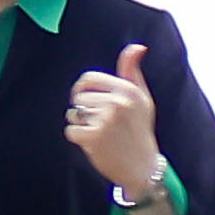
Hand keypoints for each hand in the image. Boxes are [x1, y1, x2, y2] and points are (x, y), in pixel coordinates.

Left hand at [61, 46, 165, 199]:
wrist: (143, 168)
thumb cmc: (140, 131)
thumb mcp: (143, 99)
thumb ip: (133, 72)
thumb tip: (137, 46)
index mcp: (127, 90)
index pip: (88, 79)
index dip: (81, 88)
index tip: (82, 99)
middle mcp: (117, 103)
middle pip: (80, 98)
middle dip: (84, 111)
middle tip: (101, 126)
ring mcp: (105, 120)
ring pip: (74, 114)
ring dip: (81, 125)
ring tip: (99, 135)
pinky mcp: (94, 137)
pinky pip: (71, 130)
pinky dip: (78, 138)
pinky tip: (94, 144)